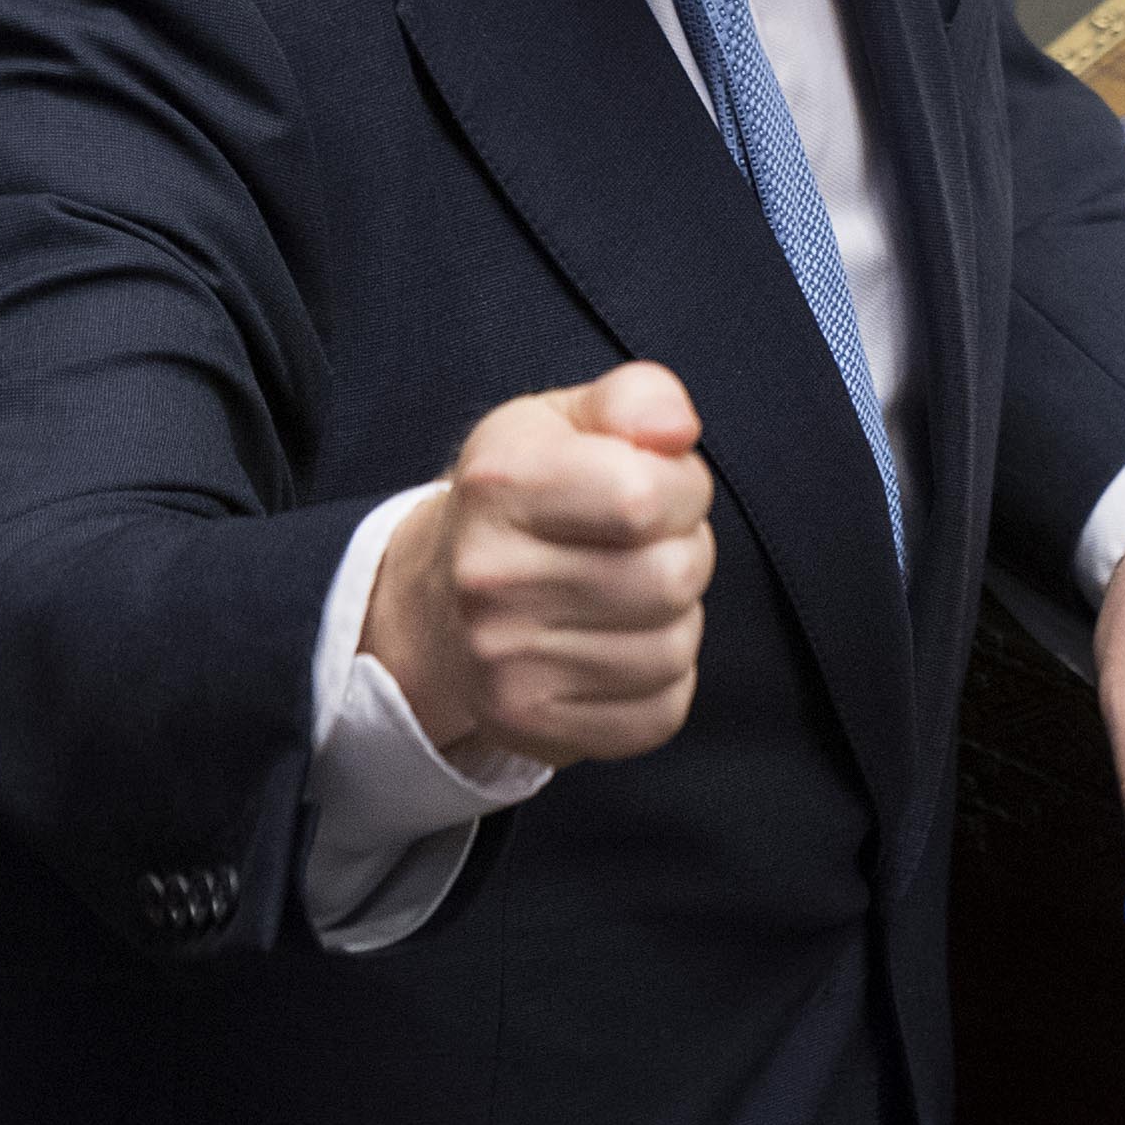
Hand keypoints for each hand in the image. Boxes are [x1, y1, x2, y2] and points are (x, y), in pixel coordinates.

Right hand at [368, 363, 719, 768]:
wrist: (439, 603)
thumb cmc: (524, 501)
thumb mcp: (566, 422)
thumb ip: (637, 398)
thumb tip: (677, 431)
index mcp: (500, 484)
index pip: (645, 496)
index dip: (683, 490)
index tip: (661, 490)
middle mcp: (488, 577)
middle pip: (671, 578)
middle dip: (685, 554)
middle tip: (647, 548)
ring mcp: (503, 662)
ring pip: (673, 650)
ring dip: (675, 620)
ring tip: (628, 597)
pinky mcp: (529, 726)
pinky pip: (659, 713)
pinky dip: (661, 682)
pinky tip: (618, 648)